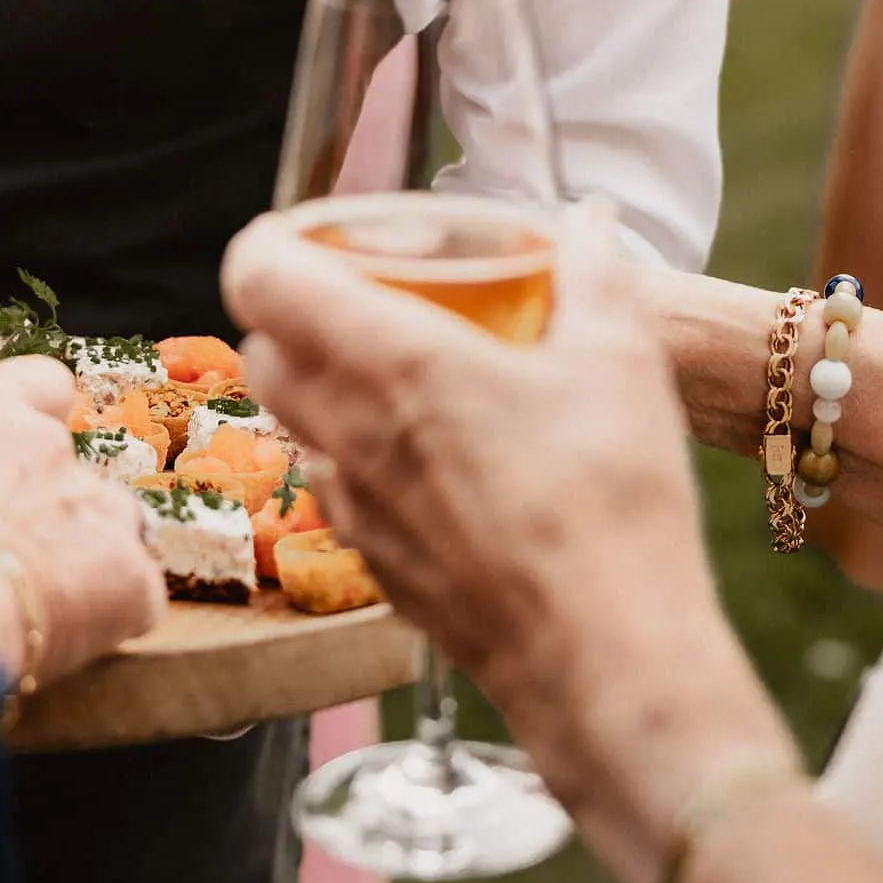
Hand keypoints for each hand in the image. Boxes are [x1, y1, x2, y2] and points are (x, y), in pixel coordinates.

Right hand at [0, 357, 165, 687]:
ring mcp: (93, 504)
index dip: (38, 419)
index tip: (21, 455)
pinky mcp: (128, 573)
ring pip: (115, 526)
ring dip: (88, 560)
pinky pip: (135, 594)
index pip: (40, 383)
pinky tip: (68, 645)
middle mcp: (44, 445)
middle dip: (53, 510)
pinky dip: (111, 618)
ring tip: (40, 609)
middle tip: (10, 564)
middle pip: (74, 467)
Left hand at [222, 207, 788, 882]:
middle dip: (293, 313)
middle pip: (262, 351)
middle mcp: (350, 431)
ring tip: (396, 377)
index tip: (311, 234)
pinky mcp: (376, 567)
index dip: (267, 244)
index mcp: (394, 363)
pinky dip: (353, 462)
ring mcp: (355, 508)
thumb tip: (586, 219)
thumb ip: (594, 274)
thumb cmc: (610, 509)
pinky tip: (425, 463)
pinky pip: (333, 493)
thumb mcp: (621, 364)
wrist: (607, 663)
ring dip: (319, 390)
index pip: (260, 279)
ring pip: (291, 425)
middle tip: (361, 298)